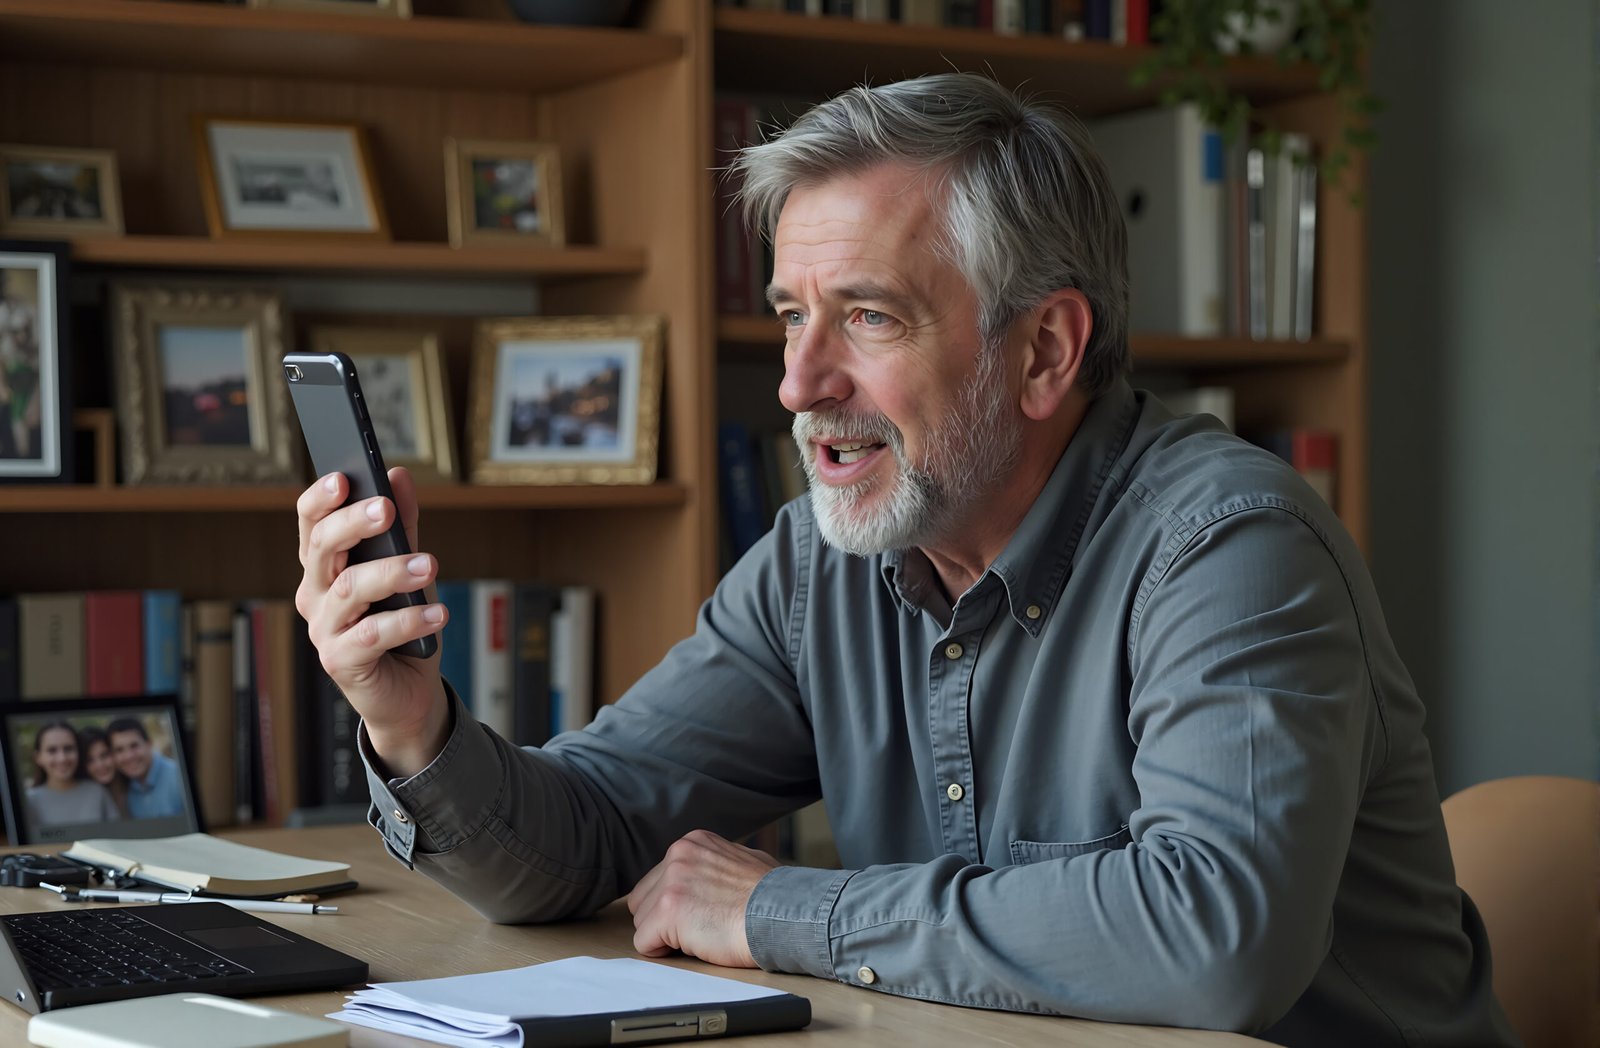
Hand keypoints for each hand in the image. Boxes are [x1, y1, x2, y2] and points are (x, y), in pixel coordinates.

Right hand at [295, 467, 448, 776]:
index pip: (311, 524)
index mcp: (324, 567)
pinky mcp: (340, 661)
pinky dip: (407, 620)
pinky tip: (437, 613)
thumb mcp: (407, 569)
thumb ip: (402, 526)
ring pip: (350, 590)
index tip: (344, 477)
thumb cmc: (403, 624)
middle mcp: (315, 595)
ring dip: (391, 573)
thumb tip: (397, 475)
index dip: (322, 499)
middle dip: (354, 524)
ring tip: (429, 565)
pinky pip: (371, 635)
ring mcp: (323, 629)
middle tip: (387, 509)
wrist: (408, 691)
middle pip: (322, 549)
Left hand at [626, 830, 779, 968]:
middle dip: (663, 919)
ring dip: (665, 935)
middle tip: (697, 928)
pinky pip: (644, 942)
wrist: (785, 914)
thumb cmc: (775, 896)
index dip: (674, 904)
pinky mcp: (668, 911)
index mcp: (693, 842)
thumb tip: (709, 876)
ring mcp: (671, 882)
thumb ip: (715, 864)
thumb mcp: (742, 860)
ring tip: (701, 935)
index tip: (697, 914)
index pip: (658, 879)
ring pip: (643, 921)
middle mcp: (678, 855)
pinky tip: (693, 945)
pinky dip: (663, 952)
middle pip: (644, 898)